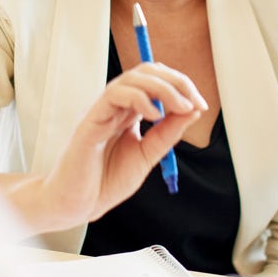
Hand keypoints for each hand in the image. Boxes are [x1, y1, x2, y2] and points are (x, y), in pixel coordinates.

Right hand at [37, 61, 205, 229]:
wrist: (77, 205)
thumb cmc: (105, 181)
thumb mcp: (147, 155)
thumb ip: (167, 134)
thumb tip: (192, 110)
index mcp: (129, 112)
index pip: (156, 81)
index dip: (181, 86)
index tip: (200, 105)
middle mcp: (116, 106)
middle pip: (147, 72)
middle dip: (176, 81)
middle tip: (194, 102)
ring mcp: (103, 110)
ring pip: (132, 78)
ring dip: (163, 88)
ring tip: (180, 107)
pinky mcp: (91, 120)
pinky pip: (114, 94)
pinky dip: (139, 98)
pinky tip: (155, 115)